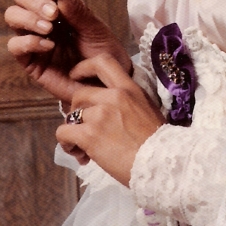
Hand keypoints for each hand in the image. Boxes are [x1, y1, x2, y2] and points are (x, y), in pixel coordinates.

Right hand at [4, 0, 129, 101]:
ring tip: (49, 28)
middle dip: (33, 0)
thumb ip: (76, 10)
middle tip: (53, 13)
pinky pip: (15, 46)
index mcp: (60, 9)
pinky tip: (49, 45)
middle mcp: (43, 21)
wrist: (106, 87)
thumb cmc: (103, 56)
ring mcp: (34, 40)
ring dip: (28, 18)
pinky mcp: (30, 62)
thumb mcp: (95, 30)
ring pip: (12, 16)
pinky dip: (29, 42)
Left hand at [57, 55, 164, 185]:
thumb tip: (108, 110)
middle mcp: (113, 96)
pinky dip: (66, 143)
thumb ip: (127, 103)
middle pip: (79, 94)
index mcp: (129, 89)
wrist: (162, 164)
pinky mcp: (89, 134)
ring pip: (70, 115)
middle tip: (83, 128)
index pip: (103, 62)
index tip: (76, 76)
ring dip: (72, 130)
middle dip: (76, 111)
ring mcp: (100, 114)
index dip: (84, 67)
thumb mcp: (147, 110)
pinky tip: (77, 153)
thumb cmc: (159, 143)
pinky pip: (63, 132)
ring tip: (81, 147)